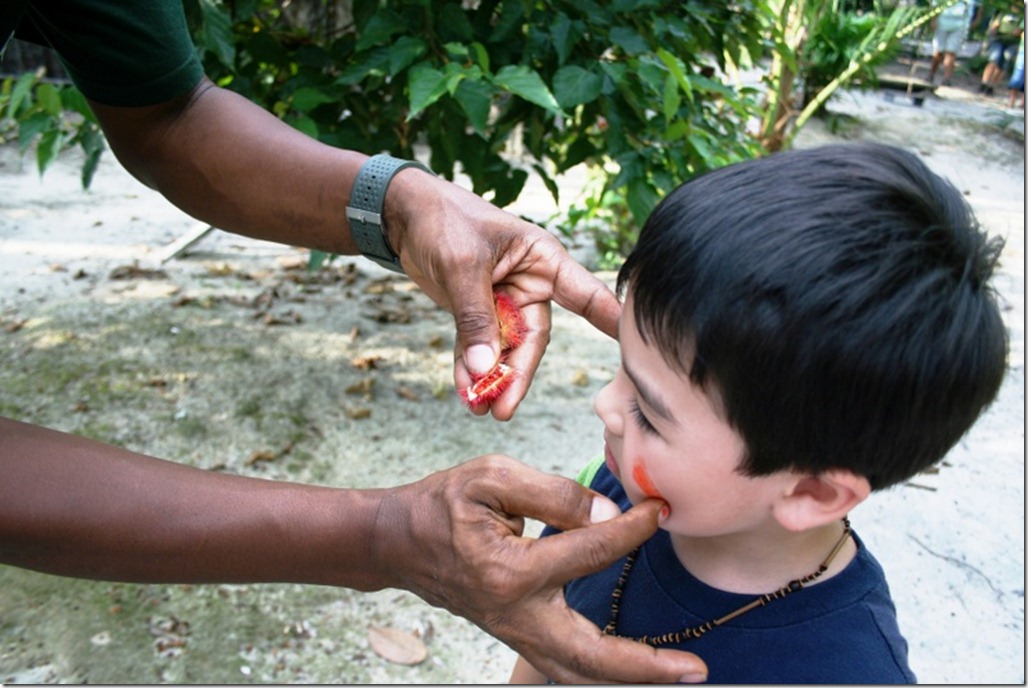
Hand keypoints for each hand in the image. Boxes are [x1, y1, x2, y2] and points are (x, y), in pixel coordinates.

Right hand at [369, 455, 708, 683]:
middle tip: (695, 667)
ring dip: (628, 676)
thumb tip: (609, 514)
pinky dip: (598, 670)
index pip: (590, 550)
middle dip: (646, 666)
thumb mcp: (492, 478)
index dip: (631, 529)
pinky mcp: (514, 634)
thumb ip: (554, 494)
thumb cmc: (443, 503)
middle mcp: (515, 613)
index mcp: (511, 570)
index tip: (659, 510)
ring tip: (677, 673)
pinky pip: (561, 664)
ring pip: (576, 671)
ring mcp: (513, 632)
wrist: (397, 540)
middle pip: (590, 654)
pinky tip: (629, 665)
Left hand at [384, 169, 620, 419]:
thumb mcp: (461, 266)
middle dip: (517, 375)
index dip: (608, 320)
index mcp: (542, 259)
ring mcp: (504, 300)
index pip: (584, 294)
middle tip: (503, 408)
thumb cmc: (444, 221)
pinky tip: (464, 392)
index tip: (634, 346)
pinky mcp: (478, 311)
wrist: (405, 213)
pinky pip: (477, 347)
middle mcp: (530, 283)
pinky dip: (470, 369)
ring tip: (481, 409)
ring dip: (492, 379)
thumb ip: (475, 317)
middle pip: (533, 339)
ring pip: (505, 350)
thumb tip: (483, 368)